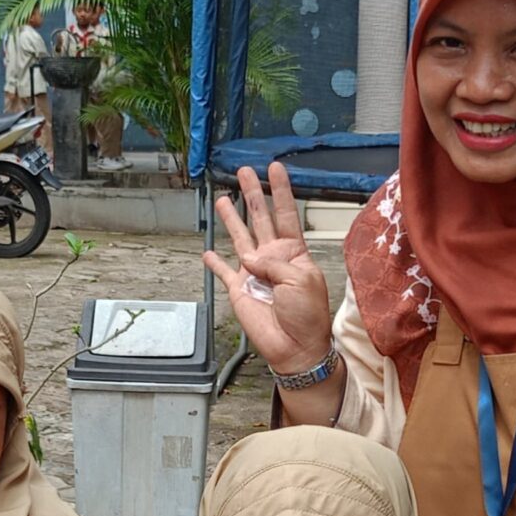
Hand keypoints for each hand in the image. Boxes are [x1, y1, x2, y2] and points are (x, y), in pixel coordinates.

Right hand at [203, 163, 333, 375]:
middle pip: (260, 218)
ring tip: (222, 197)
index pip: (286, 213)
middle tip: (243, 172)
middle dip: (252, 194)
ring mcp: (254, 272)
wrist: (295, 347)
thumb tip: (249, 258)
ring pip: (239, 237)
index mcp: (294, 252)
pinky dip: (214, 263)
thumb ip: (275, 263)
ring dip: (232, 217)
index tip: (274, 168)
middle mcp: (273, 257)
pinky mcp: (238, 289)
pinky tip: (208, 252)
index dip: (280, 190)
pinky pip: (223, 272)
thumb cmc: (308, 316)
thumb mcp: (301, 281)